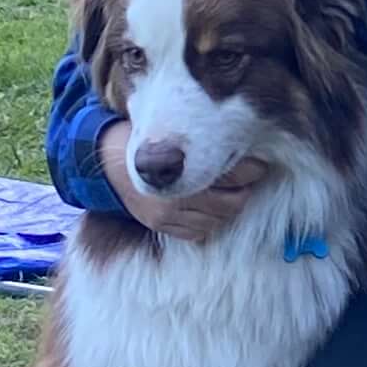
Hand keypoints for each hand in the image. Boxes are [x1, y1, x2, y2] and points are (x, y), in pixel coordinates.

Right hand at [98, 122, 274, 244]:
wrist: (106, 163)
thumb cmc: (145, 141)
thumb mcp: (172, 132)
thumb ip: (204, 140)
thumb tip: (245, 136)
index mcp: (179, 168)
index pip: (233, 173)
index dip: (253, 168)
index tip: (260, 161)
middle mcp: (174, 197)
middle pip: (232, 201)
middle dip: (245, 189)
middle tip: (251, 175)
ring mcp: (168, 216)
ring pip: (220, 219)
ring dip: (230, 206)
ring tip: (232, 190)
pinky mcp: (162, 228)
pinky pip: (200, 233)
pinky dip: (211, 221)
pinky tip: (210, 206)